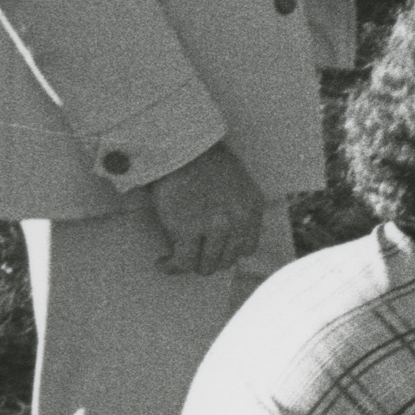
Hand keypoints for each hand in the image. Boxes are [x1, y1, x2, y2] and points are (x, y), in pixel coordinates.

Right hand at [147, 142, 266, 276]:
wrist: (182, 147)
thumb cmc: (204, 160)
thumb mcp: (236, 184)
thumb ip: (236, 209)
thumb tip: (222, 236)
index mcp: (252, 208)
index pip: (247, 248)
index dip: (228, 253)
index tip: (214, 251)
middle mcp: (239, 220)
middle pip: (227, 260)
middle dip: (209, 260)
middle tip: (192, 256)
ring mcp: (215, 226)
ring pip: (206, 265)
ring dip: (191, 265)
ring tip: (176, 260)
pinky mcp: (188, 230)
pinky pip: (183, 261)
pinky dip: (172, 266)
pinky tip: (163, 263)